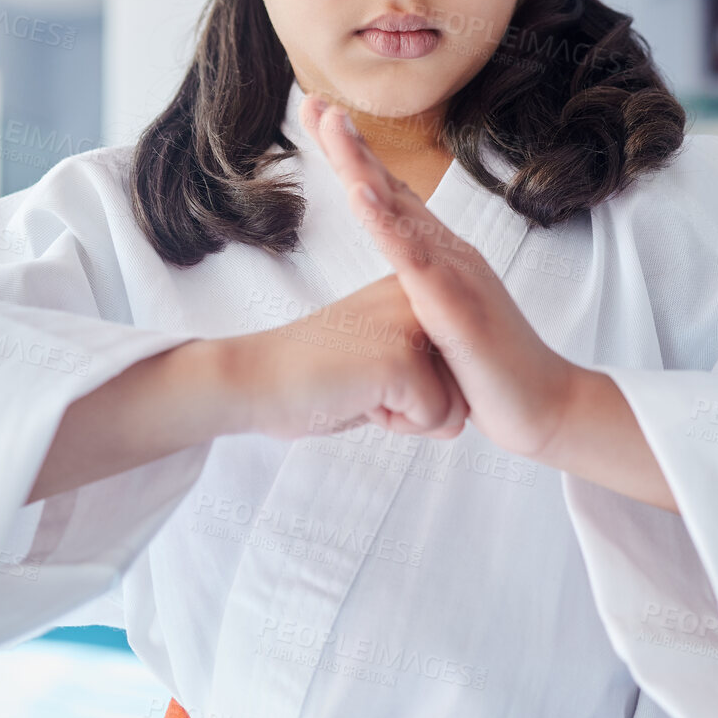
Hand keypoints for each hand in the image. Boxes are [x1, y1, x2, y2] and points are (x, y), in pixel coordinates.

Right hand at [229, 274, 469, 441]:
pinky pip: (433, 419)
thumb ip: (426, 390)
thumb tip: (462, 423)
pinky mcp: (404, 358)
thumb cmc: (312, 381)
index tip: (364, 368)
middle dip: (416, 405)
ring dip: (407, 417)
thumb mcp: (382, 377)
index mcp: (413, 292)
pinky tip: (356, 397)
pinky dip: (395, 425)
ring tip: (359, 387)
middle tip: (360, 382)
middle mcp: (419, 298)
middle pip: (463, 387)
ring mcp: (413, 324)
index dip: (414, 389)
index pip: (457, 366)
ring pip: (454, 407)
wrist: (254, 379)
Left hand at [299, 95, 576, 458]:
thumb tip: (396, 297)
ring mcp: (455, 272)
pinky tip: (362, 193)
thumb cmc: (491, 373)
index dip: (355, 155)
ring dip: (362, 165)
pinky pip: (414, 256)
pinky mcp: (454, 302)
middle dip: (349, 142)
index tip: (319, 117)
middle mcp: (450, 251)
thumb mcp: (443, 328)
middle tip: (313, 99)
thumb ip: (419, 302)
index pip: (389, 195)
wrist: (543, 408)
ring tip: (331, 125)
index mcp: (442, 256)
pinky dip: (386, 221)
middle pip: (390, 187)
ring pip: (399, 209)